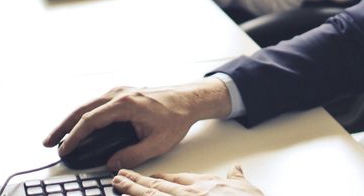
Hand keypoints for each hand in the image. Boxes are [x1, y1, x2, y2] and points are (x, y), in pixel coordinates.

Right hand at [43, 80, 231, 169]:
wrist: (188, 100)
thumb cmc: (176, 118)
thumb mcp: (157, 143)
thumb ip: (132, 155)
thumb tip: (111, 164)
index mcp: (126, 104)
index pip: (91, 120)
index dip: (74, 137)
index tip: (64, 150)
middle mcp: (119, 93)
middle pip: (82, 109)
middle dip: (62, 126)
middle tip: (48, 143)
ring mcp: (119, 91)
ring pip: (87, 105)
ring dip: (70, 120)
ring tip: (57, 137)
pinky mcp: (121, 93)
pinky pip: (95, 104)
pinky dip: (82, 116)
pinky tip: (76, 127)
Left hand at [112, 166, 263, 195]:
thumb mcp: (246, 188)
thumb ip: (237, 178)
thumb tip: (237, 169)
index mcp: (203, 185)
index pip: (175, 178)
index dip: (158, 176)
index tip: (146, 175)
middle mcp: (188, 194)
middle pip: (157, 185)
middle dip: (137, 181)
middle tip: (120, 176)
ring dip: (133, 191)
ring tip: (118, 185)